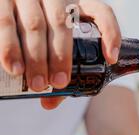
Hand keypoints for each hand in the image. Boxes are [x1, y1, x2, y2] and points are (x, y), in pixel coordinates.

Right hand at [0, 0, 120, 108]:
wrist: (16, 14)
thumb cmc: (44, 35)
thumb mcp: (58, 45)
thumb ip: (57, 70)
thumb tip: (49, 103)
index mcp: (78, 3)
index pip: (102, 12)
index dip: (110, 34)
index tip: (112, 59)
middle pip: (61, 23)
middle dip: (60, 57)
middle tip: (58, 83)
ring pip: (35, 24)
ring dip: (35, 57)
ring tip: (37, 83)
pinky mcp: (3, 0)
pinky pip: (5, 22)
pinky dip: (9, 47)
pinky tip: (13, 68)